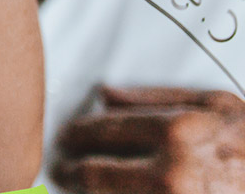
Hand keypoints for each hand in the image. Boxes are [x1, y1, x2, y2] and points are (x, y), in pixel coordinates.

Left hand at [54, 86, 244, 191]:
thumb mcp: (217, 104)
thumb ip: (155, 96)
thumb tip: (104, 94)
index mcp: (176, 132)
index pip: (99, 132)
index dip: (74, 135)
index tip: (65, 136)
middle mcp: (172, 174)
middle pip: (92, 173)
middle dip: (71, 168)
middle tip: (61, 166)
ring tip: (77, 186)